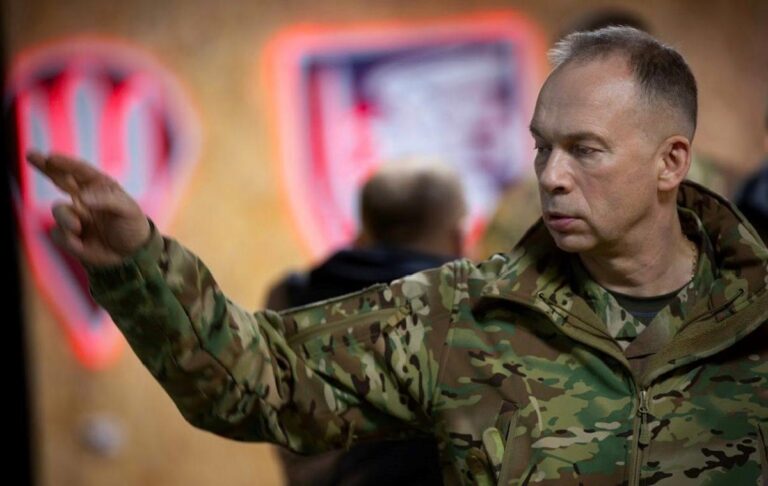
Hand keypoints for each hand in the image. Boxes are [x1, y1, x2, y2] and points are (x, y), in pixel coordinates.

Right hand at [27, 151, 151, 265]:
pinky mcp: (69, 236)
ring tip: (78, 228)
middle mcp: (84, 199)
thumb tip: (81, 197)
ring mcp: (75, 217)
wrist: (132, 255)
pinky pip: (58, 234)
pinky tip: (81, 245)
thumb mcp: (127, 210)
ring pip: (58, 211)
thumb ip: (106, 200)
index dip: (66, 164)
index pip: (80, 171)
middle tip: (31, 154)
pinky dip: (68, 239)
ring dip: (65, 219)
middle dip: (45, 166)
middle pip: (59, 178)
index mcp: (99, 187)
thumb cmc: (132, 226)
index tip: (51, 158)